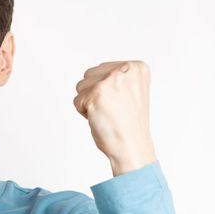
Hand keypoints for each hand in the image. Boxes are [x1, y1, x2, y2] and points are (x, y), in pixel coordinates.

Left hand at [74, 61, 156, 175]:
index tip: (121, 103)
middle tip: (113, 109)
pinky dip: (84, 113)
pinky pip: (77, 101)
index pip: (102, 69)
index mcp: (136, 67)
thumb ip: (116, 77)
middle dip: (94, 94)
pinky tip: (102, 119)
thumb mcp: (130, 90)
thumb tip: (95, 71)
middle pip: (89, 74)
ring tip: (107, 113)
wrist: (132, 146)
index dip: (105, 89)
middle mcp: (125, 70)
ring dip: (88, 102)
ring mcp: (110, 81)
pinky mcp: (96, 93)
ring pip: (81, 86)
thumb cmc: (129, 123)